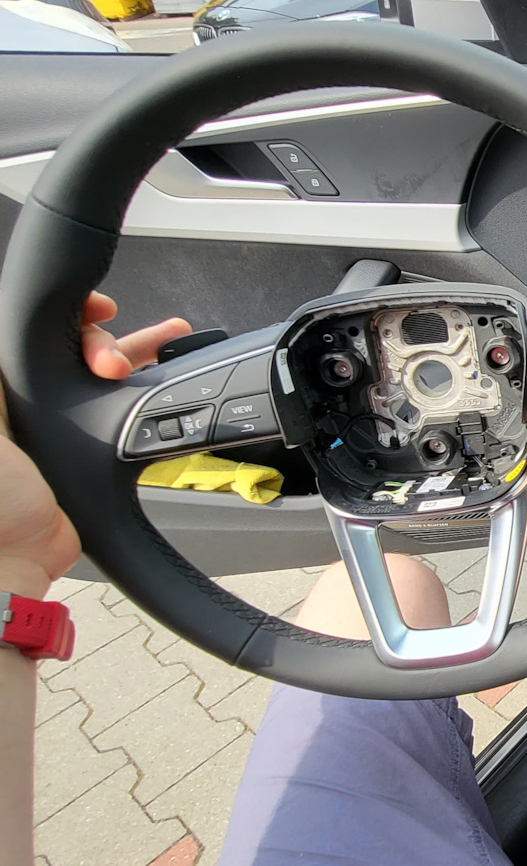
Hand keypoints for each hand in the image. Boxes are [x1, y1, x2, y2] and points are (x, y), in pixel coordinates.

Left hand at [0, 292, 191, 594]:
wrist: (9, 556)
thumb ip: (3, 361)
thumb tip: (13, 315)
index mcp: (3, 386)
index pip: (35, 332)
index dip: (70, 315)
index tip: (97, 309)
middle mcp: (28, 399)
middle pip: (74, 346)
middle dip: (105, 341)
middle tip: (115, 364)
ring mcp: (61, 424)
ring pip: (104, 371)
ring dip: (136, 350)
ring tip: (170, 338)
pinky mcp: (89, 451)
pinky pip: (121, 407)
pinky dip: (147, 389)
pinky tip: (168, 371)